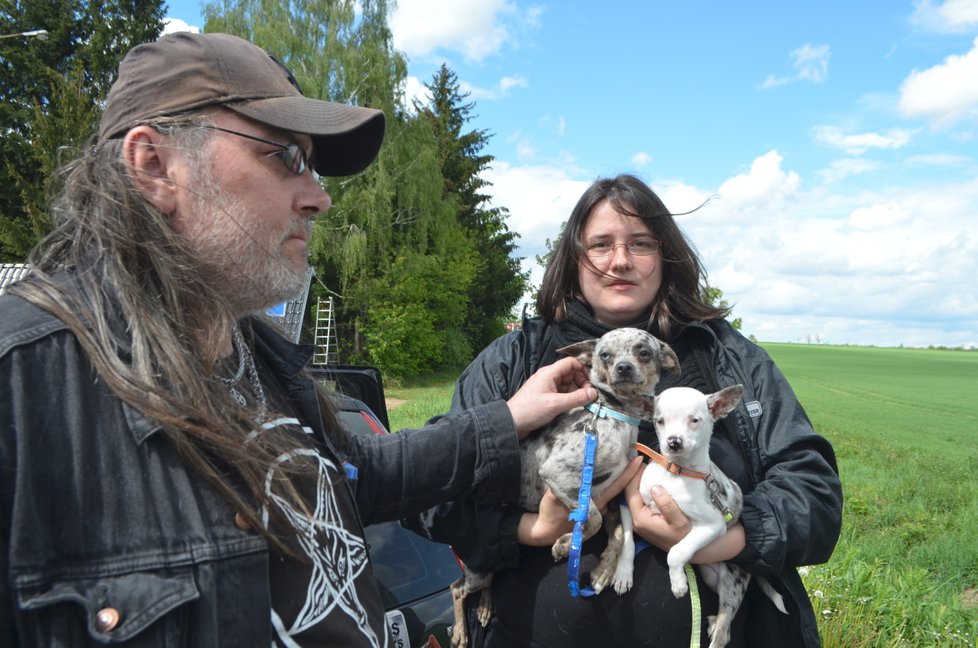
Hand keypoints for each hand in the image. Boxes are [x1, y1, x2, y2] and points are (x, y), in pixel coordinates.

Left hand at [506, 356, 594, 438]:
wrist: (512, 423)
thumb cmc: (530, 410)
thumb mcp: (556, 404)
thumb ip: (576, 398)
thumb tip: (594, 393)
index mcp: (549, 373)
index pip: (570, 363)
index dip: (583, 369)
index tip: (592, 382)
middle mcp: (548, 377)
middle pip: (570, 373)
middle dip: (581, 382)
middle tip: (589, 395)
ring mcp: (547, 387)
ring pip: (567, 384)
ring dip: (576, 391)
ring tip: (583, 402)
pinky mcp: (546, 397)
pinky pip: (561, 393)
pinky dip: (569, 397)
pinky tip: (574, 405)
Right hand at [517, 456, 642, 546]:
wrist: (546, 532)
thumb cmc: (550, 514)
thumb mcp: (553, 497)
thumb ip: (564, 485)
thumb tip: (570, 469)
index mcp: (594, 502)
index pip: (616, 486)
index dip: (628, 474)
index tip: (638, 461)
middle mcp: (599, 506)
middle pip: (617, 487)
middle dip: (626, 473)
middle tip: (634, 456)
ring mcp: (597, 509)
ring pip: (610, 491)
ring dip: (615, 478)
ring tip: (620, 461)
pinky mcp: (592, 511)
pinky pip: (603, 495)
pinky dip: (606, 485)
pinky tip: (604, 476)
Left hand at [623, 468, 691, 550]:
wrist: (692, 551)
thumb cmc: (686, 535)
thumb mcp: (679, 521)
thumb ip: (666, 504)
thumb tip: (654, 487)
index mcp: (640, 519)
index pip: (630, 492)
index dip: (634, 476)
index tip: (642, 462)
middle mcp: (636, 520)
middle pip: (630, 493)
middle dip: (635, 477)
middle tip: (644, 463)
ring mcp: (640, 521)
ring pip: (634, 497)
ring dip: (640, 483)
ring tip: (647, 469)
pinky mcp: (645, 521)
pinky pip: (640, 502)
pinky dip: (644, 490)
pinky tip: (650, 481)